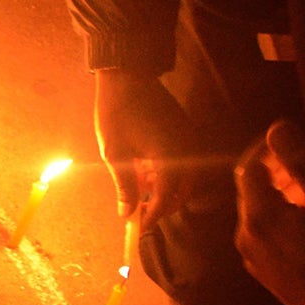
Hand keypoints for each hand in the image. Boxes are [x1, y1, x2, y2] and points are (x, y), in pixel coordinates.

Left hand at [95, 69, 194, 221]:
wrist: (128, 76)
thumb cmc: (117, 113)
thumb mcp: (115, 154)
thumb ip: (125, 186)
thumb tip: (127, 214)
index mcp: (171, 157)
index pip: (167, 198)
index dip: (153, 215)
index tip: (138, 228)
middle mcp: (188, 150)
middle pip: (182, 191)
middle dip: (162, 206)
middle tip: (140, 214)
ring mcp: (189, 139)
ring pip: (185, 178)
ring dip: (165, 190)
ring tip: (139, 191)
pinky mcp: (186, 132)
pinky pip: (184, 162)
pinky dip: (168, 174)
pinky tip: (146, 173)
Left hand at [234, 122, 304, 304]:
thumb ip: (303, 163)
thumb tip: (277, 128)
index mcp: (257, 214)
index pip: (248, 167)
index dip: (268, 150)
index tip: (296, 143)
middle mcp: (244, 235)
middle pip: (251, 190)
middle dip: (276, 171)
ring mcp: (251, 256)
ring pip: (256, 212)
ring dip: (279, 194)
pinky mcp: (262, 272)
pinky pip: (262, 234)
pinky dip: (278, 218)